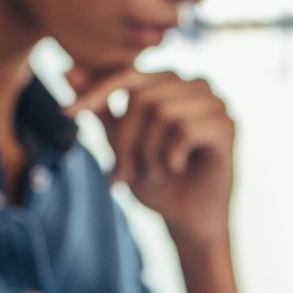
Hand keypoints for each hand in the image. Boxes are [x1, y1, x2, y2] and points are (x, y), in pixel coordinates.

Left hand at [65, 66, 235, 247]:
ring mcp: (215, 103)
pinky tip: (178, 168)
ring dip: (148, 153)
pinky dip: (171, 156)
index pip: (127, 74)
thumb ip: (101, 108)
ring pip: (162, 113)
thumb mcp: (120, 143)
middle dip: (126, 141)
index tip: (66, 113)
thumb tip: (67, 71)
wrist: (187, 221)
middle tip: (124, 174)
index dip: (96, 92)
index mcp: (171, 82)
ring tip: (154, 173)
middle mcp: (196, 85)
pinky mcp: (227, 126)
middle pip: (143, 97)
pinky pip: (184, 130)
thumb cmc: (157, 181)